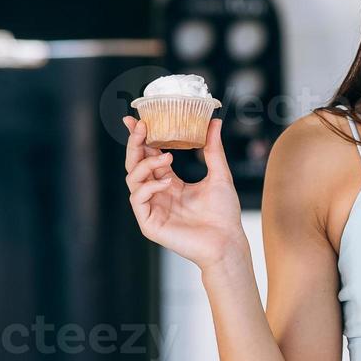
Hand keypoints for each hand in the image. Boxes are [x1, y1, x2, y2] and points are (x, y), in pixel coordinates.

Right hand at [122, 116, 244, 270]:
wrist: (227, 241)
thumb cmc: (224, 214)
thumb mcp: (220, 175)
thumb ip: (214, 149)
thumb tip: (214, 122)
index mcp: (169, 182)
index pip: (149, 156)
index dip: (142, 138)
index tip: (137, 119)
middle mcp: (157, 193)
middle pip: (135, 164)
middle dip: (135, 144)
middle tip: (142, 126)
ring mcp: (151, 208)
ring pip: (132, 179)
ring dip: (146, 164)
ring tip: (167, 158)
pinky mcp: (149, 223)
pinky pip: (138, 199)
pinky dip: (150, 187)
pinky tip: (167, 182)